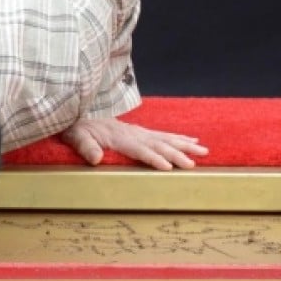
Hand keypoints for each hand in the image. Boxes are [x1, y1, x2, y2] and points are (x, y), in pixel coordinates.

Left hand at [60, 117, 208, 169]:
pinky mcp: (141, 132)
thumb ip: (85, 147)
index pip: (140, 149)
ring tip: (203, 151)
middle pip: (159, 144)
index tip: (169, 167)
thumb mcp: (76, 137)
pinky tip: (193, 141)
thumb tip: (95, 158)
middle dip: (177, 154)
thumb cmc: (76, 128)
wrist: (78, 113)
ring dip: (185, 145)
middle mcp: (133, 133)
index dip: (154, 158)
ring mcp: (139, 131)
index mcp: (119, 137)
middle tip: (194, 164)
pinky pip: (164, 135)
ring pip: (166, 138)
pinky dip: (180, 138)